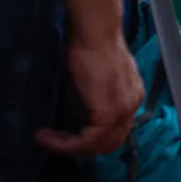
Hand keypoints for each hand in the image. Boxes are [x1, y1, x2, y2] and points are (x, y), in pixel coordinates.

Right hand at [37, 32, 142, 155]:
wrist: (95, 34)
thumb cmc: (89, 48)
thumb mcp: (93, 81)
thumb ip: (92, 102)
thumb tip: (78, 119)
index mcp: (131, 96)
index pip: (114, 131)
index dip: (88, 139)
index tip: (62, 134)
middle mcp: (133, 105)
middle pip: (109, 143)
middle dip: (80, 148)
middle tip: (55, 141)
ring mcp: (124, 110)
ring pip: (99, 145)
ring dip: (70, 148)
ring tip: (47, 139)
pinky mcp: (110, 113)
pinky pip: (89, 141)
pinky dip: (66, 144)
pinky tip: (47, 136)